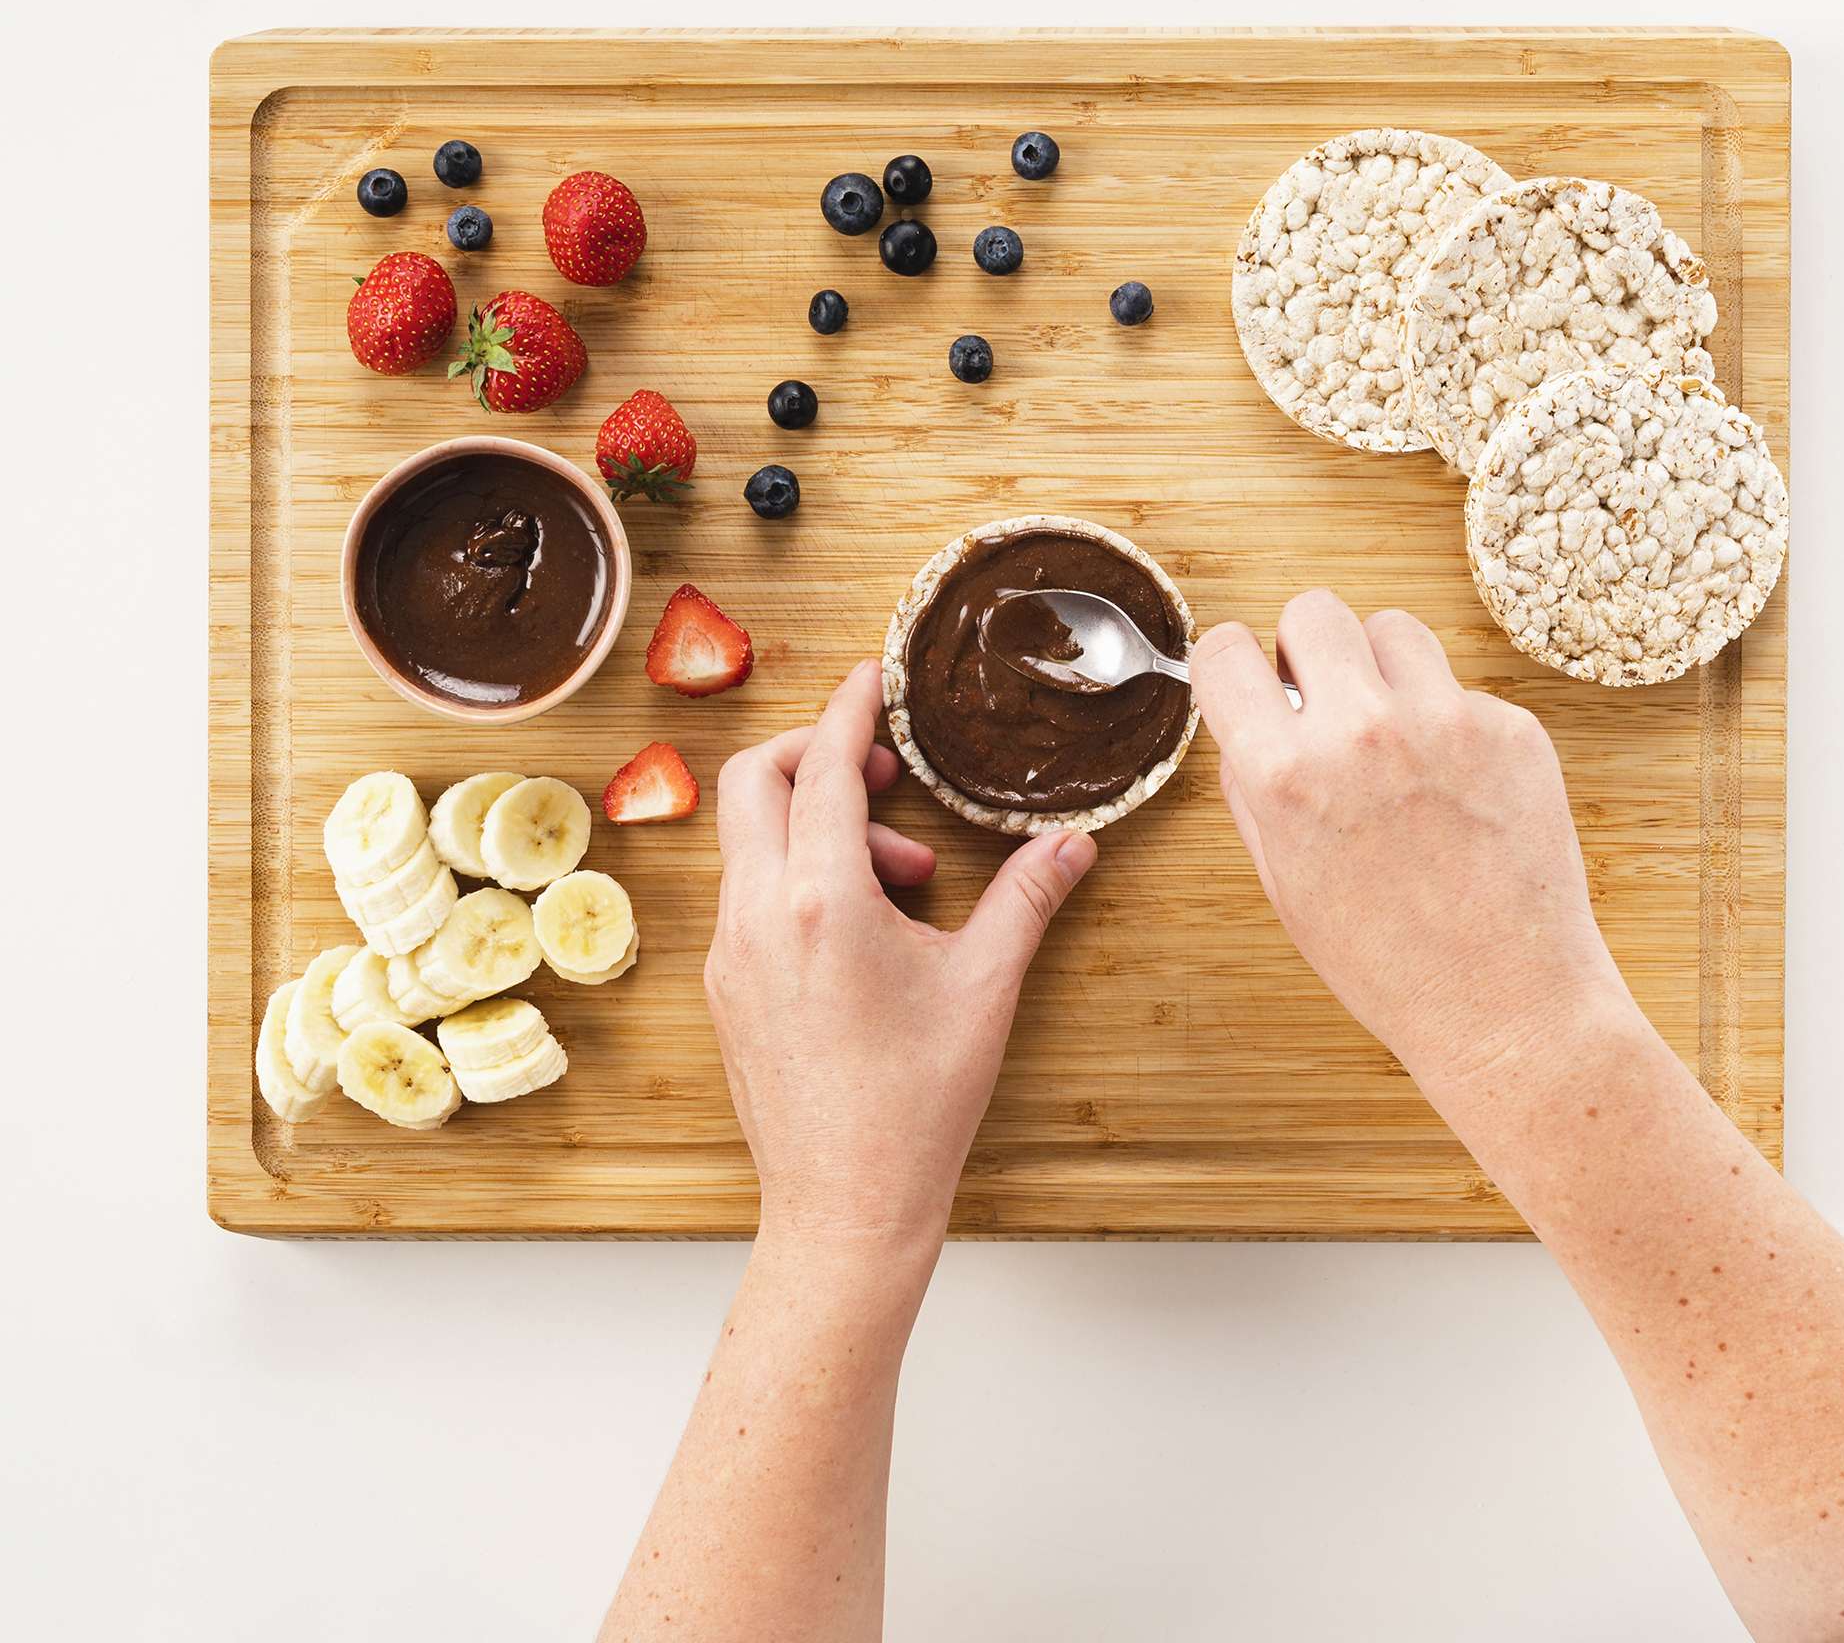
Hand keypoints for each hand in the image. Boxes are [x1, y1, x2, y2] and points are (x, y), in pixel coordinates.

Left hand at [705, 659, 1095, 1259]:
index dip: (849, 711)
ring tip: (907, 879)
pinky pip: (749, 894)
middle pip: (754, 780)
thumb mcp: (985, 989)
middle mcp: (757, 916)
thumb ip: (1028, 899)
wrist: (845, 1209)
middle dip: (817, 755)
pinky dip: (799, 875)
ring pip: (749, 839)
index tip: (872, 679)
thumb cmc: (915, 1107)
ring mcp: (729, 954)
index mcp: (819, 903)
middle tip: (889, 780)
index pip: (821, 766)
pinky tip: (867, 925)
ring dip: (820, 825)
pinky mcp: (725, 988)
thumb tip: (1074, 843)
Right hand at [1189, 593, 1633, 1085]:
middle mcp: (1362, 731)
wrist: (1506, 1008)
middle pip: (1313, 610)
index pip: (1226, 650)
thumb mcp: (1282, 882)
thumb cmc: (1387, 963)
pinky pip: (1462, 688)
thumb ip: (1254, 788)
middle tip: (1323, 698)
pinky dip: (1452, 724)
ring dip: (1382, 669)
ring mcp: (1447, 722)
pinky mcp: (1513, 730)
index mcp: (1285, 775)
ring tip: (1395, 736)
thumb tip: (1248, 717)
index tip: (1248, 681)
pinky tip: (1458, 790)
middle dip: (1307, 648)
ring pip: (1393, 629)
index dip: (1232, 665)